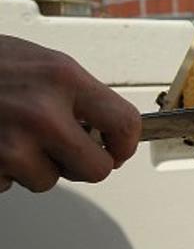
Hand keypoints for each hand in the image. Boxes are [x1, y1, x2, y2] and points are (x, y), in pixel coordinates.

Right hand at [0, 36, 140, 192]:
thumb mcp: (41, 63)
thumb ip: (76, 94)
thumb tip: (107, 126)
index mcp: (64, 79)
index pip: (124, 123)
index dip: (125, 144)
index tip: (118, 150)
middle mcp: (43, 112)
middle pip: (96, 168)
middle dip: (84, 166)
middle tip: (67, 153)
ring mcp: (13, 143)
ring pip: (49, 180)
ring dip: (34, 167)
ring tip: (11, 136)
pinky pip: (9, 185)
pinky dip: (2, 172)